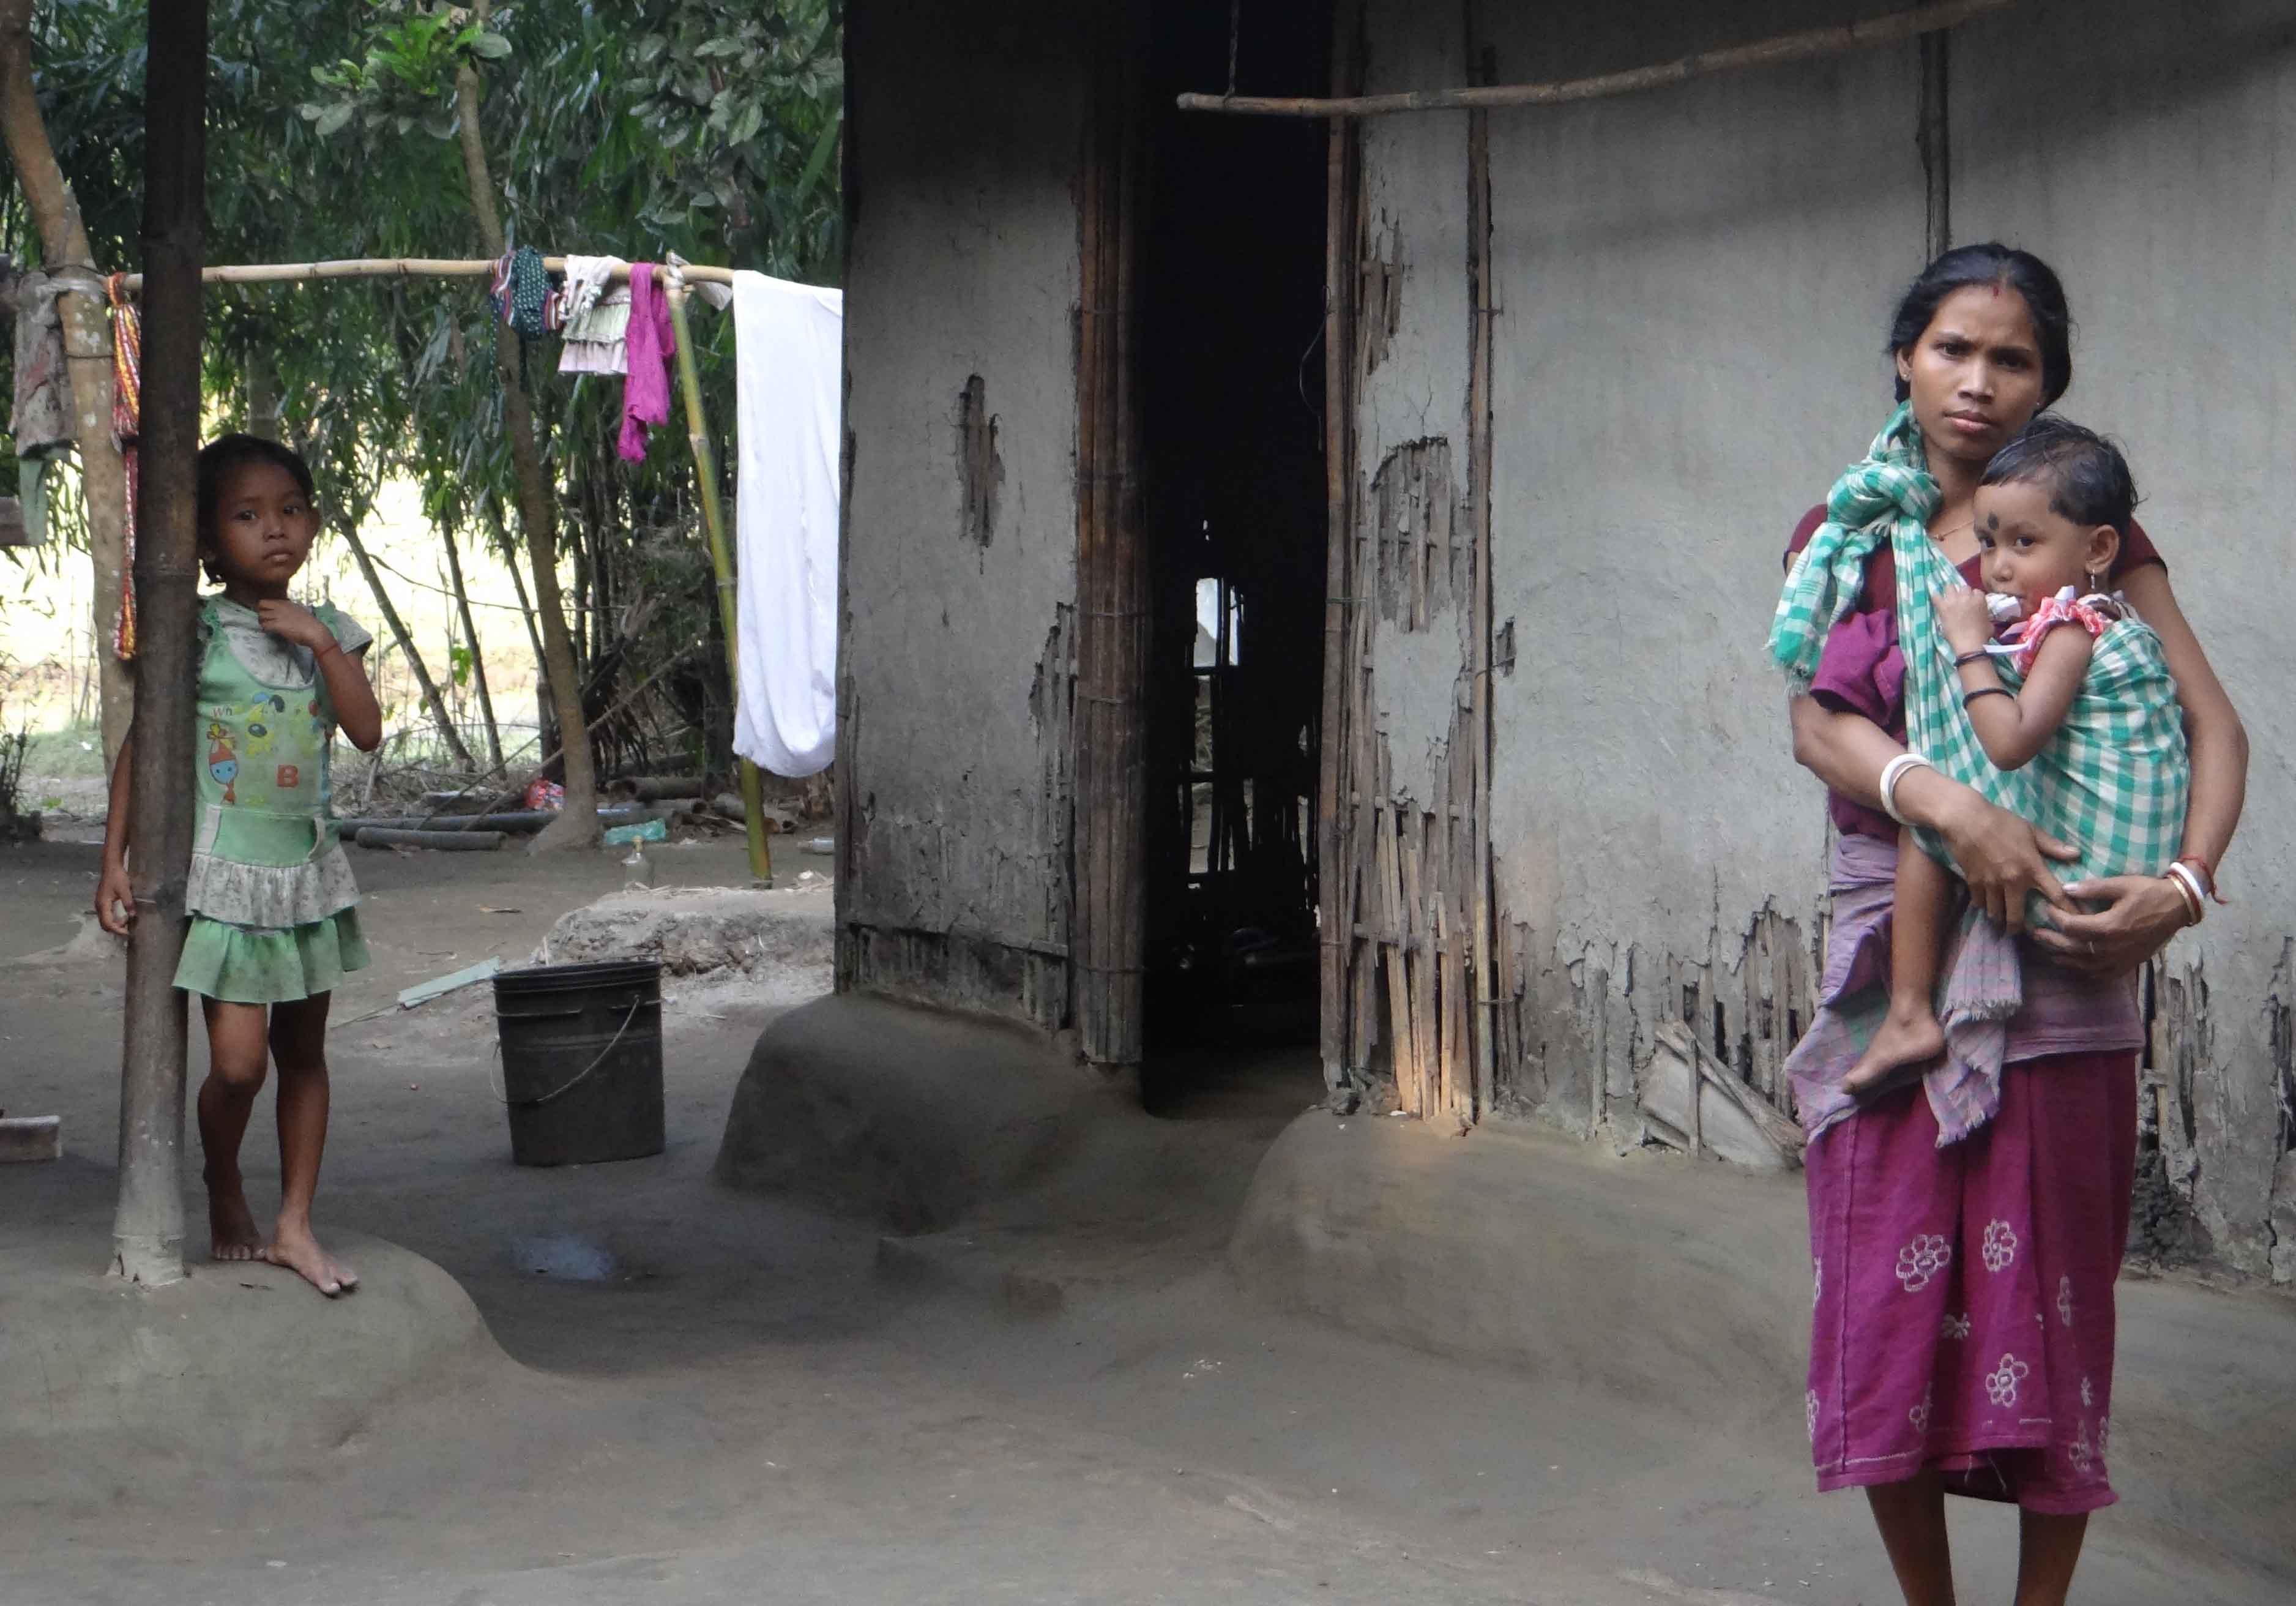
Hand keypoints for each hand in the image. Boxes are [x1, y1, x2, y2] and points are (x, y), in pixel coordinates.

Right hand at [95, 859, 135, 935]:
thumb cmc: (117, 877)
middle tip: (128, 928)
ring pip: (105, 920)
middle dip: (116, 928)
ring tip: (127, 920)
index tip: (127, 933)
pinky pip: (107, 915)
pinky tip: (124, 916)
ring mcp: (100, 904)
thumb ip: (128, 903)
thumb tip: (132, 915)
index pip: (107, 923)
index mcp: (103, 904)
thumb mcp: (125, 890)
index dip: (117, 930)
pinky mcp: (103, 902)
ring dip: (116, 923)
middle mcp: (99, 906)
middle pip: (104, 924)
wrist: (111, 867)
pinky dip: (114, 918)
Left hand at [256, 598, 334, 653]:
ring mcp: (278, 615)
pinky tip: (270, 631)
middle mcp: (280, 607)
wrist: (314, 631)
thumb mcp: (299, 611)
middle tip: (265, 620)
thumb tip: (286, 613)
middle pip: (261, 605)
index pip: (267, 601)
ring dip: (262, 621)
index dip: (265, 608)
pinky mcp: (277, 625)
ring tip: (268, 626)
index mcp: (286, 603)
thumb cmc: (310, 623)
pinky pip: (264, 625)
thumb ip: (290, 610)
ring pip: (261, 616)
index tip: (268, 614)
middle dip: (261, 612)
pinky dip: (265, 629)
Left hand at [1932, 586, 1996, 656]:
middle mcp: (1967, 597)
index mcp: (1980, 600)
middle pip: (1964, 588)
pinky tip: (1935, 597)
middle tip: (1960, 601)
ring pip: (1950, 587)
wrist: (1969, 642)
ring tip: (1948, 597)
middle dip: (1962, 593)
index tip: (1971, 603)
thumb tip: (1983, 617)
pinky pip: (1936, 596)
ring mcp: (1954, 601)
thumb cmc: (1982, 635)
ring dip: (1950, 591)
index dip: (1973, 597)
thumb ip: (1985, 616)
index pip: (1976, 592)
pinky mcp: (1943, 607)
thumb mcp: (1989, 624)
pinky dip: (1935, 596)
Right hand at [1936, 793, 2078, 934]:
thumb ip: (2052, 846)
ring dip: (1999, 919)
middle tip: (2018, 932)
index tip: (2074, 924)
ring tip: (2000, 923)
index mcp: (2032, 867)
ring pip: (1996, 912)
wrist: (1965, 819)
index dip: (2067, 911)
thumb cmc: (2001, 821)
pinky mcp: (1974, 882)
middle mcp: (2013, 881)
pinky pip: (1980, 902)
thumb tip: (2076, 854)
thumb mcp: (2031, 830)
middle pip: (2017, 916)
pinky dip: (1983, 906)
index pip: (2055, 894)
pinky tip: (1984, 906)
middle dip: (2018, 928)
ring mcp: (1991, 884)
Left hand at [2032, 874, 2190, 975]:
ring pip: (2085, 965)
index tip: (2046, 908)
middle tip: (2036, 934)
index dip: (2055, 918)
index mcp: (2109, 927)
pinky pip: (2103, 974)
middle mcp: (2113, 947)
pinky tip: (2076, 967)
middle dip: (2051, 941)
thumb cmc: (2151, 892)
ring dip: (2064, 959)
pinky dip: (2086, 972)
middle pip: (2073, 949)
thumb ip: (2093, 888)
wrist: (2179, 907)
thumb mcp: (2122, 884)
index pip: (2071, 927)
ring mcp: (2121, 959)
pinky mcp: (2130, 963)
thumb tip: (2065, 888)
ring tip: (2049, 951)